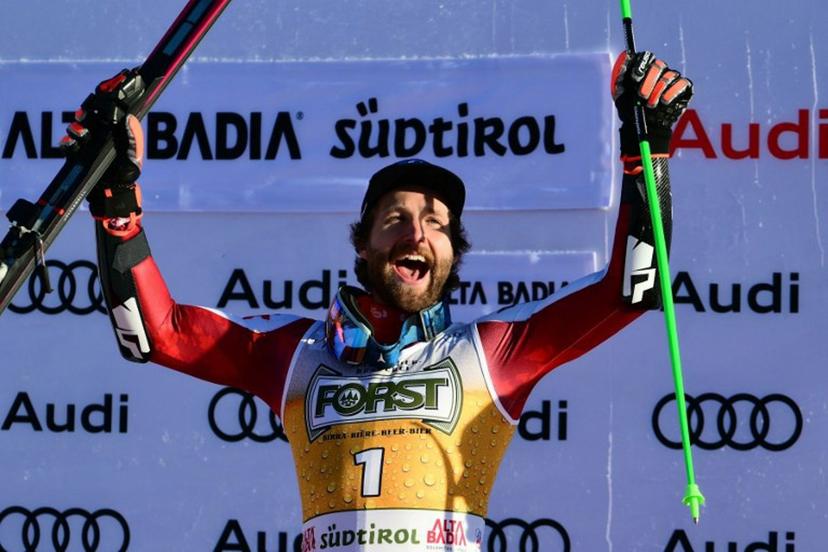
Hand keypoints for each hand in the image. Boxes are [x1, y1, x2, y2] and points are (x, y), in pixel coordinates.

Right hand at [60, 70, 145, 233]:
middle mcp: (104, 131)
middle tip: (87, 112)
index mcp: (120, 129)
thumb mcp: (134, 157)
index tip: (113, 82)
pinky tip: (72, 145)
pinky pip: (69, 143)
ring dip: (78, 125)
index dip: (112, 91)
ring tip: (81, 131)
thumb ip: (133, 139)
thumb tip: (130, 118)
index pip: (114, 106)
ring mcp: (90, 141)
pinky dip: (68, 142)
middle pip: (93, 110)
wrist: (114, 194)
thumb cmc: (128, 175)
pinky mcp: (79, 152)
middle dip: (89, 107)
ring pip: (79, 125)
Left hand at [611, 51, 692, 154]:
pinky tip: (664, 101)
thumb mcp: (621, 93)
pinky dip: (672, 92)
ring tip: (650, 104)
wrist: (642, 127)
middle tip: (641, 96)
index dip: (641, 65)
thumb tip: (627, 55)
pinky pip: (682, 83)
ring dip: (658, 91)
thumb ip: (622, 75)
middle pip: (658, 65)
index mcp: (644, 68)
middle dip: (649, 81)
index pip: (646, 57)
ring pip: (669, 75)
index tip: (635, 77)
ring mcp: (672, 78)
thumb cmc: (630, 109)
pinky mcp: (683, 88)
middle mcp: (660, 71)